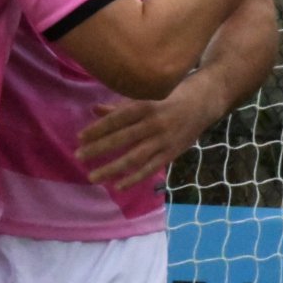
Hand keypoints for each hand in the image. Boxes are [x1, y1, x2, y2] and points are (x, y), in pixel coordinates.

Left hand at [78, 90, 212, 189]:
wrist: (204, 103)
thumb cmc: (170, 96)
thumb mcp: (146, 97)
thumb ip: (120, 106)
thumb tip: (94, 110)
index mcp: (146, 105)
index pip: (117, 119)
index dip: (98, 129)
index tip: (79, 138)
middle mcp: (154, 123)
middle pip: (122, 139)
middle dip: (99, 149)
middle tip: (79, 157)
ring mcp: (164, 140)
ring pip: (134, 157)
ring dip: (112, 168)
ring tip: (92, 176)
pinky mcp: (171, 153)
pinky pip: (151, 168)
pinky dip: (135, 178)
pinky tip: (118, 186)